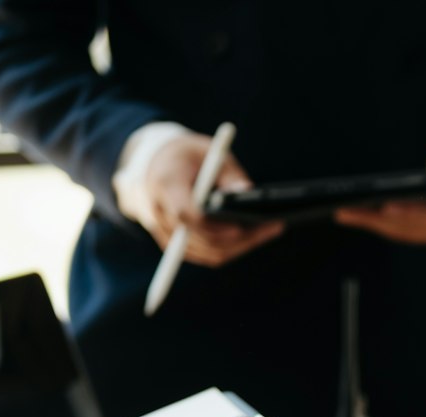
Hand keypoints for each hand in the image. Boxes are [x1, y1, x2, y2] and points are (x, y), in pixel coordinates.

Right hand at [140, 133, 283, 265]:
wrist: (153, 165)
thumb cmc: (186, 155)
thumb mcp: (208, 152)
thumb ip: (228, 173)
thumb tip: (248, 193)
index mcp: (165, 185)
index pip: (186, 214)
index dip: (213, 226)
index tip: (241, 226)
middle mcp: (159, 213)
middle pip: (201, 239)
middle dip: (239, 238)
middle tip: (272, 227)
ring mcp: (165, 232)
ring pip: (206, 252)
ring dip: (240, 246)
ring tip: (270, 231)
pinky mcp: (174, 244)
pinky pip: (205, 254)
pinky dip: (230, 248)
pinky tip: (254, 236)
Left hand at [333, 126, 425, 245]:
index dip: (411, 211)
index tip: (384, 206)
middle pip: (415, 226)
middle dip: (378, 219)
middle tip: (346, 210)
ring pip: (409, 233)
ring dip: (375, 226)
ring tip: (345, 213)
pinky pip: (410, 233)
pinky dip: (385, 227)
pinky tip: (362, 216)